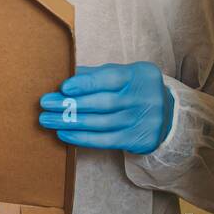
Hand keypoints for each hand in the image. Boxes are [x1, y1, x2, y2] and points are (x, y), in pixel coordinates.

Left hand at [38, 62, 174, 153]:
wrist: (167, 115)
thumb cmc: (135, 89)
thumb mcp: (123, 74)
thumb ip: (96, 74)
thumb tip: (65, 74)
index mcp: (138, 76)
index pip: (110, 78)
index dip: (86, 84)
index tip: (63, 87)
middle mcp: (143, 98)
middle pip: (102, 103)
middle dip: (71, 103)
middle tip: (46, 104)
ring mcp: (141, 121)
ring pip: (100, 123)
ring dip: (70, 122)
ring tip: (47, 119)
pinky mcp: (137, 140)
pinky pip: (104, 140)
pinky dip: (81, 137)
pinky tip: (63, 133)